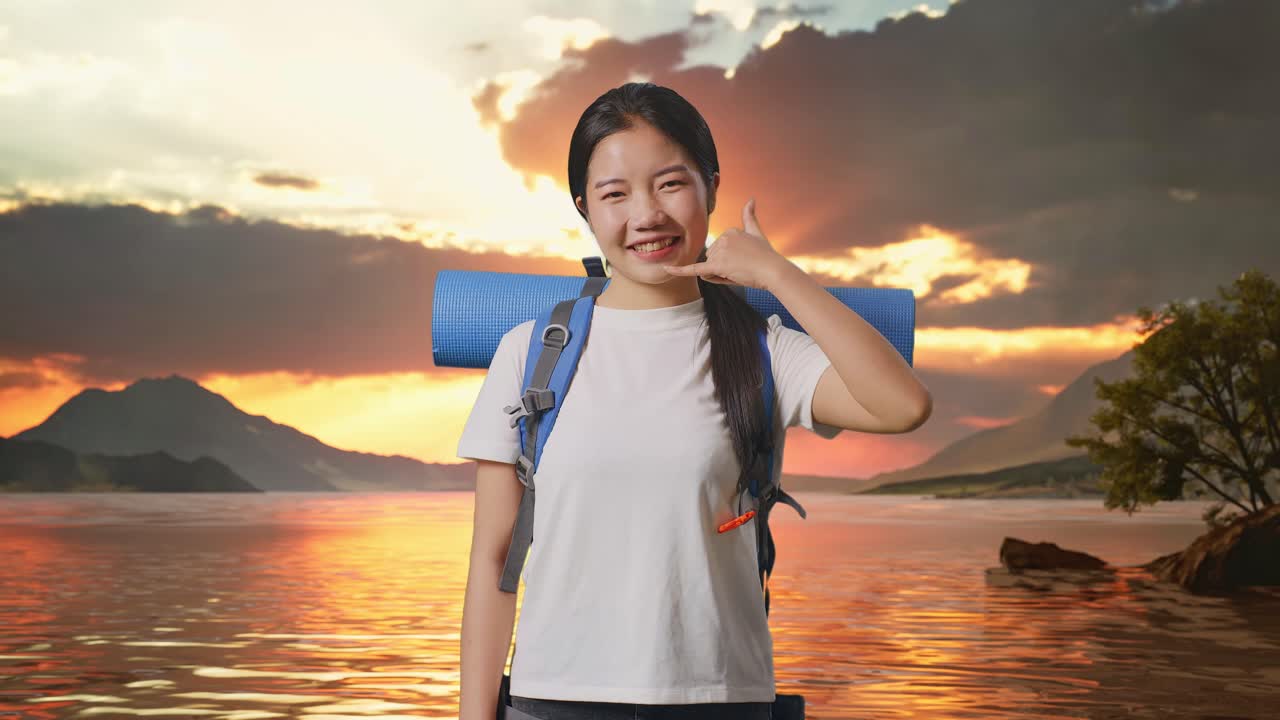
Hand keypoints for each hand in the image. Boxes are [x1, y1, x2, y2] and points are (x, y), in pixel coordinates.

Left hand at [662, 198, 793, 291]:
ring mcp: (720, 251)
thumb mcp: (756, 233)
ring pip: (709, 270)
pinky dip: (680, 270)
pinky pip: (695, 269)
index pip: (719, 252)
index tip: (745, 261)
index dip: (730, 262)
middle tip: (742, 269)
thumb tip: (751, 199)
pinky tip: (668, 269)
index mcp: (729, 231)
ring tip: (739, 272)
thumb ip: (750, 216)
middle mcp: (723, 238)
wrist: (773, 270)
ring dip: (721, 276)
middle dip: (723, 270)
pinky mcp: (717, 264)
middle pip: (713, 261)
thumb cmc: (766, 255)